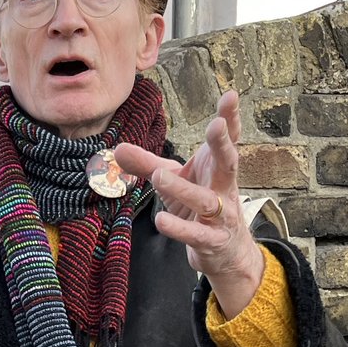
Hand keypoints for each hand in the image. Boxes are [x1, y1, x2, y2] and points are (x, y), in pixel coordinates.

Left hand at [114, 90, 263, 318]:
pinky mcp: (211, 240)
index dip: (230, 118)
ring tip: (159, 176)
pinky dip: (179, 228)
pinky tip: (161, 221)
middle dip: (223, 144)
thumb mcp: (173, 181)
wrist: (224, 251)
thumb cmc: (197, 206)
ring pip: (205, 201)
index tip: (230, 95)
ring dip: (183, 189)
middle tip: (216, 125)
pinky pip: (195, 234)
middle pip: (229, 163)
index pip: (228, 140)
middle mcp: (223, 188)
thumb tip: (117, 148)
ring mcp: (221, 216)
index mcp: (216, 168)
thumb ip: (146, 164)